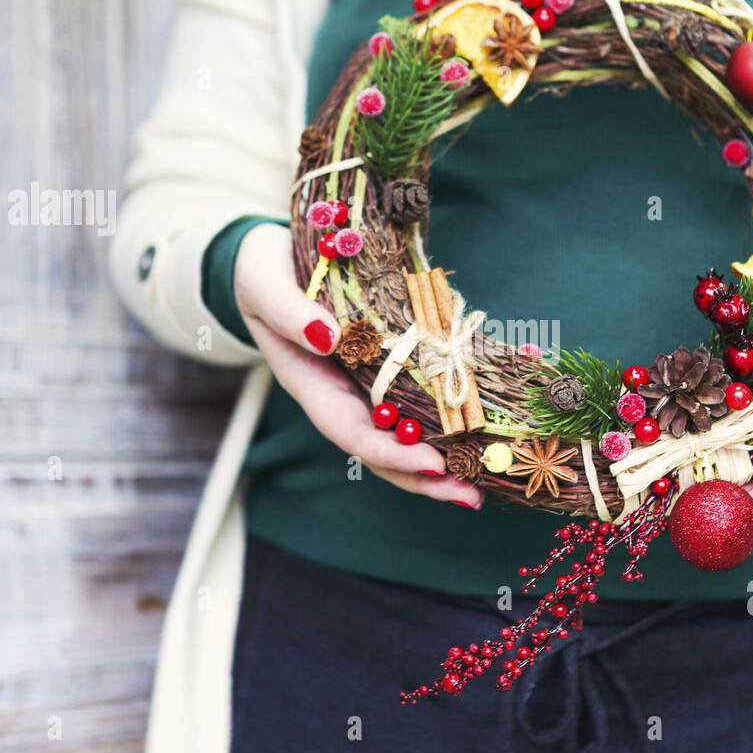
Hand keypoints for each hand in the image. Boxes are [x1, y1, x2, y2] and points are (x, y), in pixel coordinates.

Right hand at [233, 223, 482, 507]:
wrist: (274, 257)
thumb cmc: (263, 273)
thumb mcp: (264, 284)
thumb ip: (289, 314)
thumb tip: (326, 337)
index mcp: (312, 385)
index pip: (352, 433)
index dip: (391, 454)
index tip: (432, 464)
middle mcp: (343, 394)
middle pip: (385, 449)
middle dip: (426, 476)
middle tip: (471, 495)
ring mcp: (368, 383)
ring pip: (407, 430)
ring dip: (446, 455)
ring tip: (486, 474)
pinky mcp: (391, 363)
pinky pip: (421, 395)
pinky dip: (453, 410)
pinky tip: (488, 423)